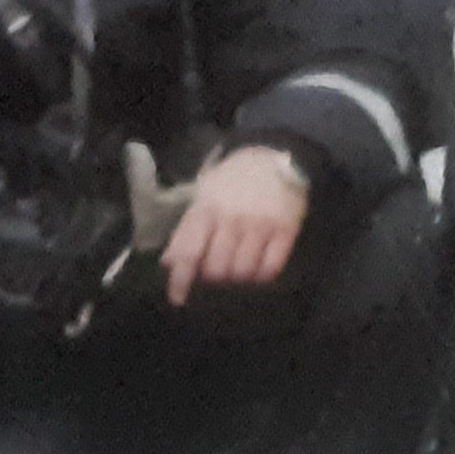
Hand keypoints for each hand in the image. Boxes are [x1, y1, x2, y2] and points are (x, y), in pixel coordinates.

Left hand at [162, 144, 307, 303]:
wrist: (275, 154)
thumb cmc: (232, 180)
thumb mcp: (202, 196)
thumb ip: (186, 229)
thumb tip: (168, 263)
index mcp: (206, 209)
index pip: (188, 253)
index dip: (180, 280)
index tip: (178, 298)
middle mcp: (232, 219)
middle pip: (217, 270)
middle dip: (213, 279)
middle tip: (216, 274)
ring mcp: (260, 224)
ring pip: (243, 272)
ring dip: (237, 278)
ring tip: (237, 271)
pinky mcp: (286, 229)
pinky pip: (271, 267)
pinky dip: (262, 275)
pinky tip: (258, 269)